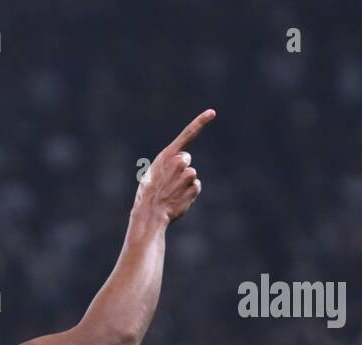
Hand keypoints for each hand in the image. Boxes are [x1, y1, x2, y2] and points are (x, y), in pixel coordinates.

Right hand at [133, 108, 214, 225]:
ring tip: (171, 192)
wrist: (150, 214)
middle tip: (168, 182)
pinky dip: (188, 193)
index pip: (187, 135)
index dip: (200, 122)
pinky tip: (178, 199)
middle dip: (180, 168)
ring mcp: (187, 174)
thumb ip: (168, 164)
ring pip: (191, 175)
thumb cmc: (148, 194)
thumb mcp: (153, 173)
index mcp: (166, 156)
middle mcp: (178, 162)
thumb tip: (184, 162)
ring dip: (184, 183)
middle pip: (186, 160)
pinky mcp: (194, 186)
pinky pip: (195, 187)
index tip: (212, 112)